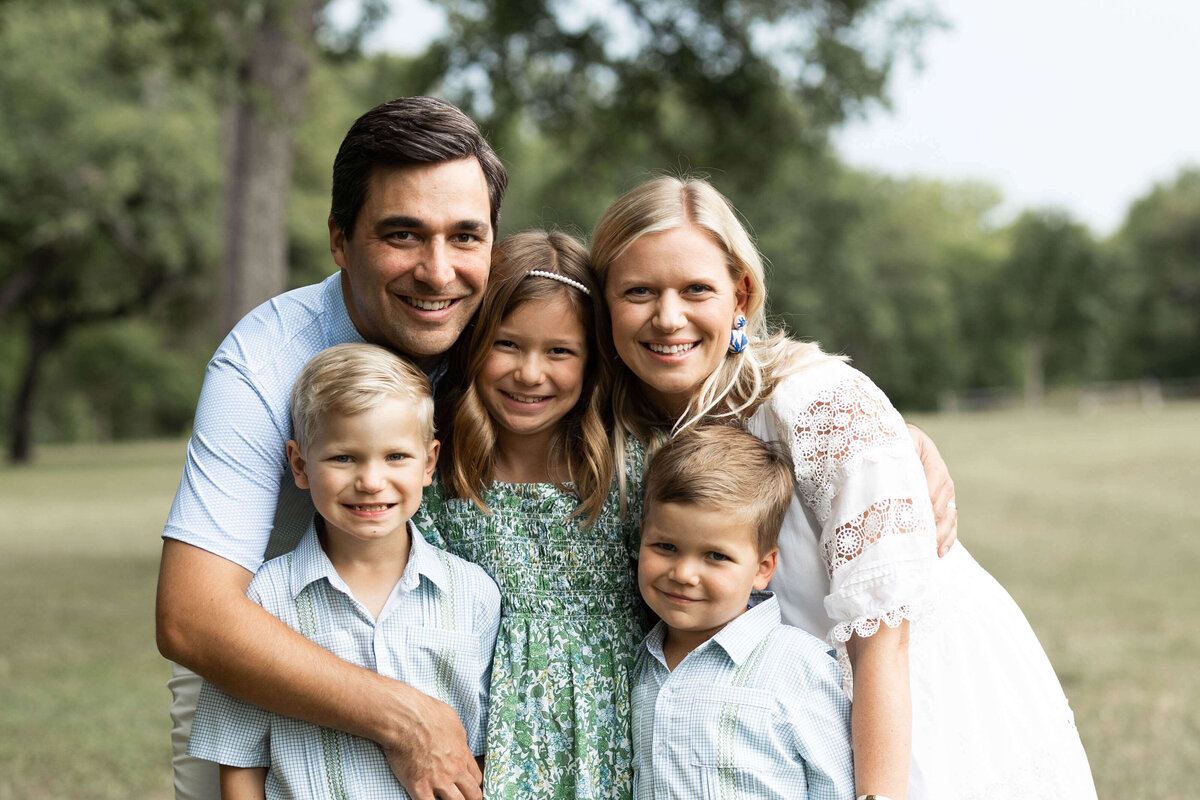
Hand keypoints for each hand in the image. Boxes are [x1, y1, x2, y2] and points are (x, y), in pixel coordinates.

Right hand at [383, 691, 482, 799]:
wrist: (406, 719)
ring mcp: (438, 781)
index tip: (469, 786)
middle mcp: (454, 771)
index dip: (474, 784)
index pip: (477, 778)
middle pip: (472, 795)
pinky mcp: (419, 787)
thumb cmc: (428, 713)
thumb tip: (459, 744)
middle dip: (470, 798)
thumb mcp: (454, 722)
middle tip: (464, 798)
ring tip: (447, 799)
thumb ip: (459, 739)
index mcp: (463, 754)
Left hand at [907, 423, 956, 556]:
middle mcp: (943, 478)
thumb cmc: (894, 442)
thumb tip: (886, 475)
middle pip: (938, 507)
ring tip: (929, 551)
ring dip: (939, 536)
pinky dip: (947, 539)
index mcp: (931, 461)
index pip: (929, 489)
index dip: (921, 506)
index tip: (910, 522)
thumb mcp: (895, 444)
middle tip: (916, 542)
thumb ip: (894, 456)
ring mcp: (946, 492)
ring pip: (948, 517)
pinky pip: (951, 522)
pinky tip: (939, 552)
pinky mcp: (945, 503)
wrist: (903, 439)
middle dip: (928, 526)